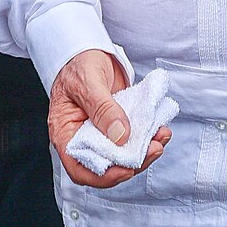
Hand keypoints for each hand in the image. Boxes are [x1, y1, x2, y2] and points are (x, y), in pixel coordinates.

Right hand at [49, 50, 168, 189]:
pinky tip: (159, 129)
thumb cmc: (78, 64)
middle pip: (106, 166)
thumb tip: (120, 136)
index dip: (102, 176)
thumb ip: (102, 108)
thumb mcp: (88, 82)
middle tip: (153, 150)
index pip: (79, 168)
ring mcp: (102, 133)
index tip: (125, 170)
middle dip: (132, 163)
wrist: (88, 50)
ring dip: (145, 151)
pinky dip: (148, 137)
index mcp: (66, 133)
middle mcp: (83, 138)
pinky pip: (133, 139)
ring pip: (123, 155)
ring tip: (161, 137)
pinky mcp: (118, 125)